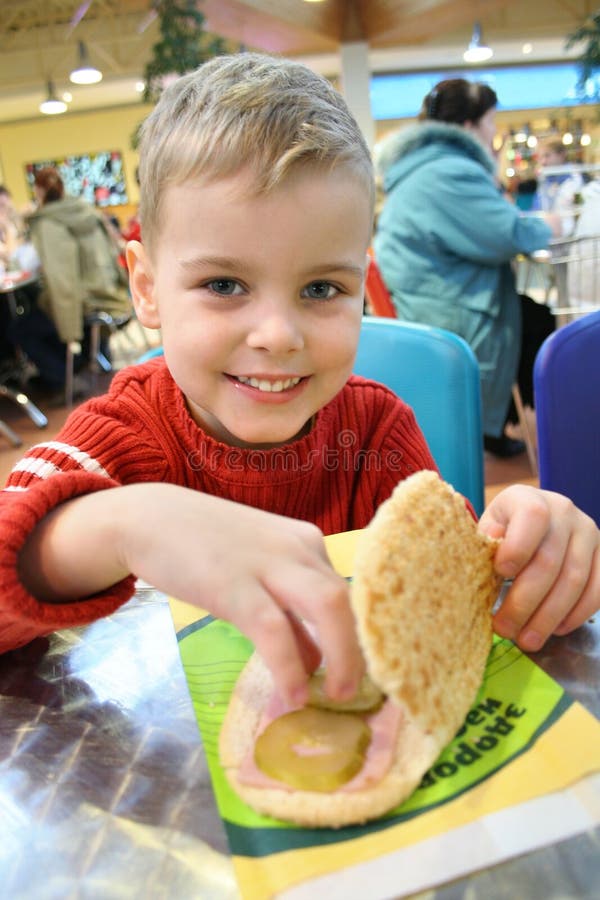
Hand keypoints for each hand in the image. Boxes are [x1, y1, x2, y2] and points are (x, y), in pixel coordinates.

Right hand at [120, 485, 363, 705]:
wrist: (150, 518)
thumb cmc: (206, 547)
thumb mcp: (258, 574)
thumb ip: (289, 613)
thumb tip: (315, 662)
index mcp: (307, 544)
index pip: (349, 591)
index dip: (361, 635)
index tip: (363, 670)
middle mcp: (298, 548)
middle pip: (348, 599)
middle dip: (360, 650)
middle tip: (353, 690)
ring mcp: (268, 563)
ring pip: (327, 606)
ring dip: (341, 657)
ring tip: (336, 696)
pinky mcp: (234, 585)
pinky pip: (275, 630)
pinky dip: (290, 666)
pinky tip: (292, 695)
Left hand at [478, 485, 599, 651]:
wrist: (533, 522)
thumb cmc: (504, 529)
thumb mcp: (489, 527)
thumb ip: (487, 538)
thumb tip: (493, 544)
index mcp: (530, 499)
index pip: (532, 518)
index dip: (518, 547)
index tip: (500, 573)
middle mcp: (564, 511)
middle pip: (550, 561)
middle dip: (525, 601)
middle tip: (506, 629)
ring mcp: (588, 533)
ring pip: (574, 581)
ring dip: (549, 616)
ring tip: (527, 640)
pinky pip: (597, 590)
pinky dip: (577, 614)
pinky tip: (556, 630)